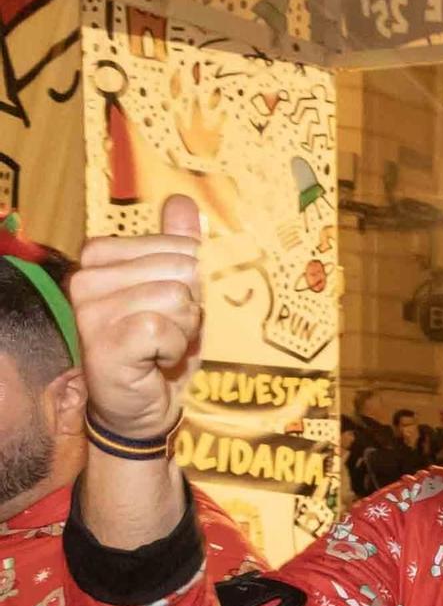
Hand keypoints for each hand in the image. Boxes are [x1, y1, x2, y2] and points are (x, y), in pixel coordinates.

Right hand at [69, 194, 205, 436]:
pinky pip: (163, 328)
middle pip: (182, 270)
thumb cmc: (159, 346)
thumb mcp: (178, 291)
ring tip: (162, 345)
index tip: (170, 306)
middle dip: (191, 306)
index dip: (191, 281)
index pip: (179, 246)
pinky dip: (174, 348)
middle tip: (169, 330)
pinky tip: (155, 360)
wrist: (144, 404)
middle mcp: (87, 277)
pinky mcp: (104, 340)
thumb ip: (178, 245)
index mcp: (101, 256)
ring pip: (176, 298)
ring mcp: (91, 309)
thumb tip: (182, 201)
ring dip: (184, 329)